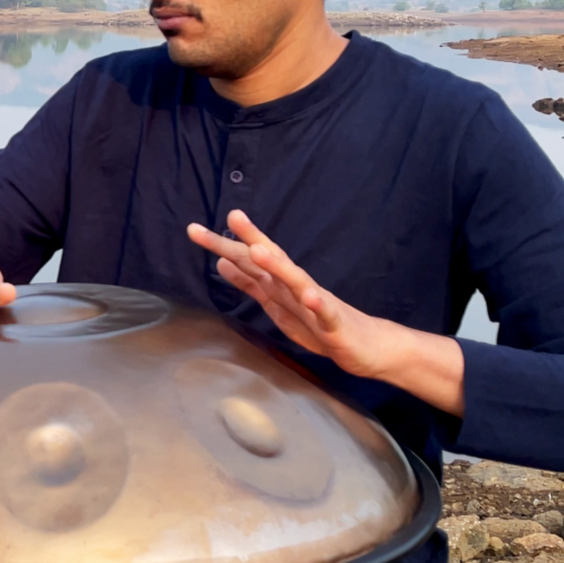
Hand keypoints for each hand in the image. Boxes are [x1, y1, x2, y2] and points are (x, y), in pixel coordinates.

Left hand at [187, 210, 388, 378]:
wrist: (366, 346)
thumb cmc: (319, 324)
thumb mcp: (277, 305)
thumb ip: (251, 284)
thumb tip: (223, 262)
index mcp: (281, 284)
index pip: (250, 260)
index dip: (225, 245)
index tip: (196, 229)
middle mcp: (297, 287)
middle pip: (271, 260)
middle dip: (250, 240)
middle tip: (232, 216)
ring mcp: (317, 304)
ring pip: (296, 281)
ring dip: (278, 265)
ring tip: (259, 250)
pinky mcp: (334, 324)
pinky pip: (325, 313)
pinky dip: (318, 304)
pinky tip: (310, 296)